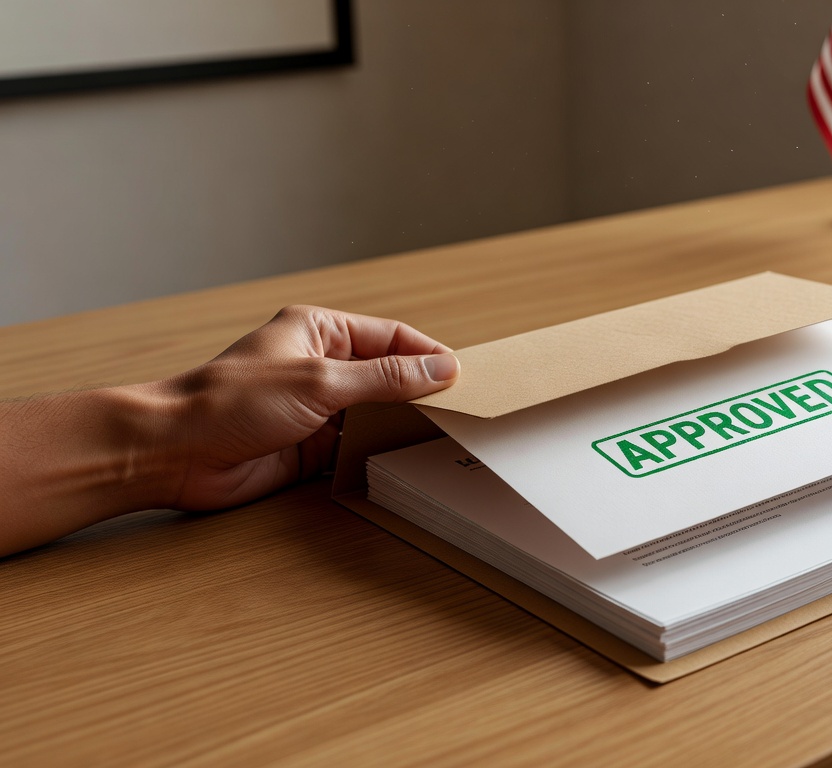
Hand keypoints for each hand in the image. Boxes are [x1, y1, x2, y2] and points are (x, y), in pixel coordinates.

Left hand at [158, 305, 459, 509]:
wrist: (174, 453)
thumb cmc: (231, 402)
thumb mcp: (320, 382)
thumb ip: (384, 379)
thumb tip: (441, 369)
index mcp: (319, 331)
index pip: (390, 337)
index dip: (428, 355)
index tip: (462, 378)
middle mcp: (319, 365)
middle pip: (387, 374)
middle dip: (420, 391)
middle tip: (461, 410)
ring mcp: (316, 407)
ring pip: (375, 412)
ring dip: (401, 423)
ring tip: (440, 436)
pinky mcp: (310, 445)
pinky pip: (357, 445)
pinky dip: (379, 450)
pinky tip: (403, 458)